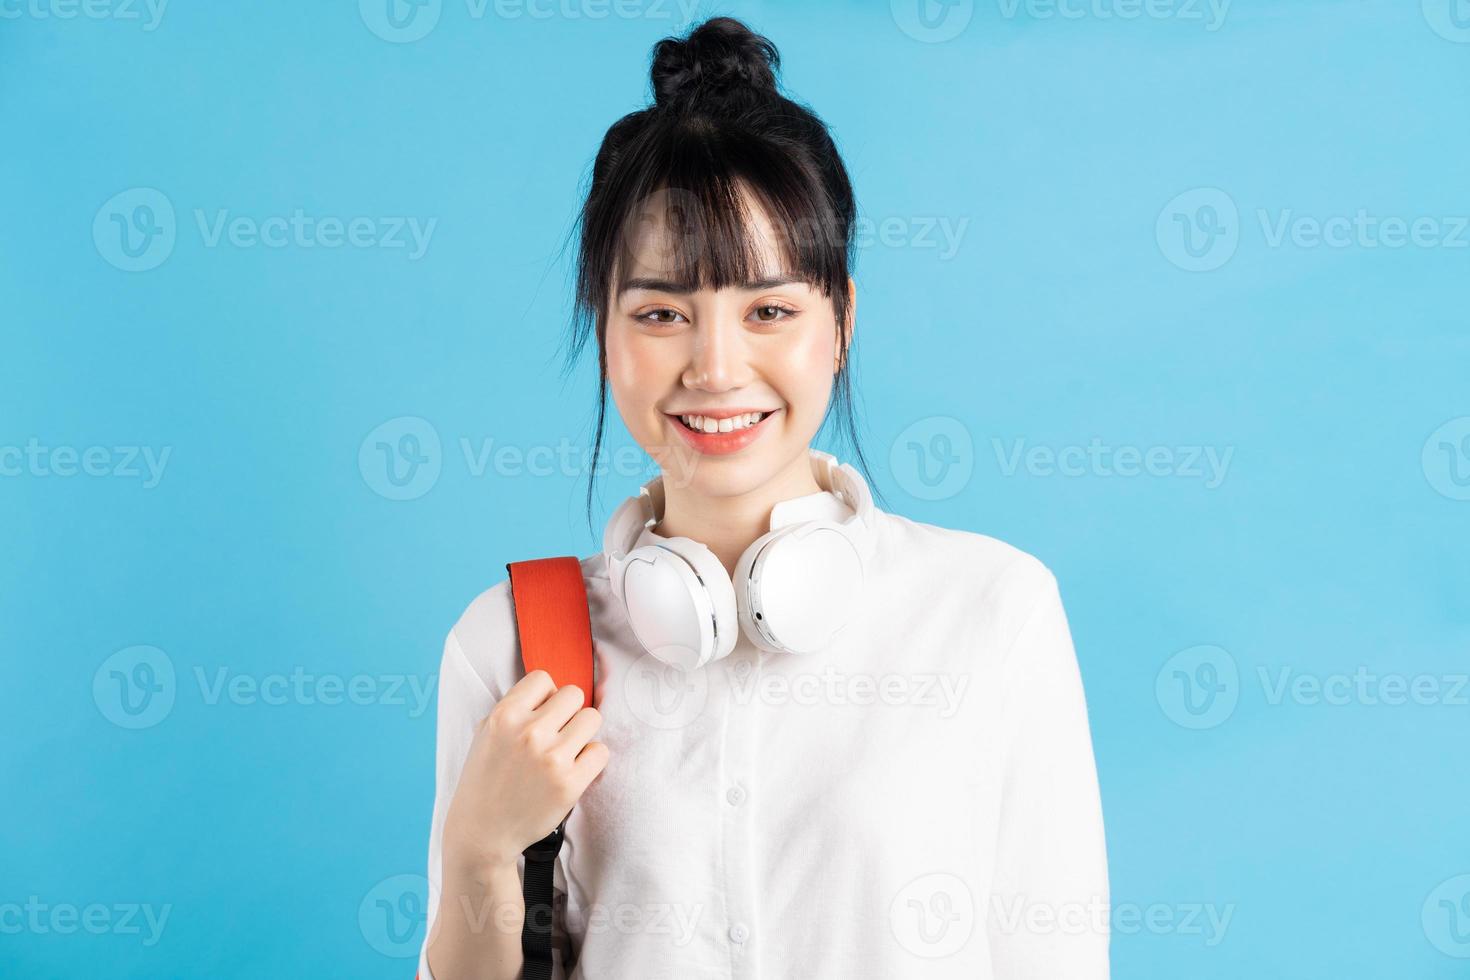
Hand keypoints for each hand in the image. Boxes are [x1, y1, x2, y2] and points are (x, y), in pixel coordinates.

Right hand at [442, 669, 608, 879]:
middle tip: (557, 734)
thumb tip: (552, 691)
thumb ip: (515, 708)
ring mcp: (551, 758)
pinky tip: (575, 768)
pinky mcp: (570, 784)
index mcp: (504, 716)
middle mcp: (528, 732)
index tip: (542, 715)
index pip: (543, 678)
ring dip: (583, 733)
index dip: (546, 696)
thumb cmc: (485, 780)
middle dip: (568, 713)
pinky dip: (592, 759)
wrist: (482, 833)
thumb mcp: (486, 733)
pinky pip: (601, 751)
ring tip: (567, 750)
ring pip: (592, 718)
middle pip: (574, 694)